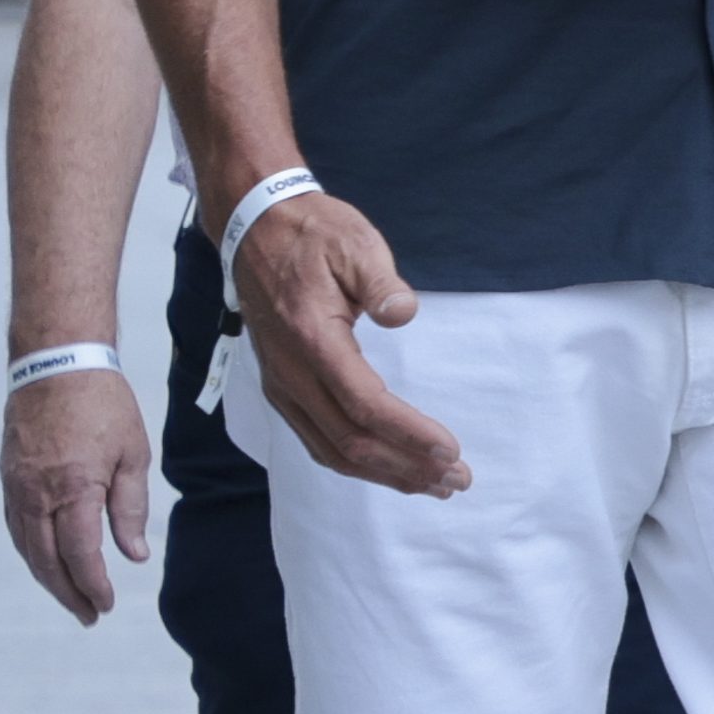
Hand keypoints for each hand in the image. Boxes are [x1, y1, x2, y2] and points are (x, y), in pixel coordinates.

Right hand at [2, 370, 152, 623]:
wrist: (56, 361)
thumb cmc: (103, 404)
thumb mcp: (132, 454)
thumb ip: (130, 509)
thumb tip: (134, 556)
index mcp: (74, 488)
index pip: (80, 555)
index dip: (93, 586)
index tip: (105, 606)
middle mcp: (38, 493)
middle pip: (47, 561)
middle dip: (68, 593)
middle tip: (89, 616)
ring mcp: (17, 486)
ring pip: (27, 547)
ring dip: (47, 577)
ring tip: (71, 597)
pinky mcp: (9, 477)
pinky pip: (17, 527)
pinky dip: (32, 551)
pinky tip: (47, 562)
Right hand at [231, 191, 470, 497]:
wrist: (256, 229)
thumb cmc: (312, 234)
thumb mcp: (353, 242)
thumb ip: (380, 281)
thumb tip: (404, 312)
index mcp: (310, 338)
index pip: (364, 404)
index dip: (408, 434)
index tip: (450, 450)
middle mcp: (290, 371)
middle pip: (349, 440)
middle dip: (406, 466)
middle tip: (458, 480)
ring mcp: (282, 384)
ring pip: (331, 450)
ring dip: (385, 473)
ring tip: (435, 484)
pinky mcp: (282, 388)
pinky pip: (317, 440)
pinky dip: (357, 462)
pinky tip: (390, 468)